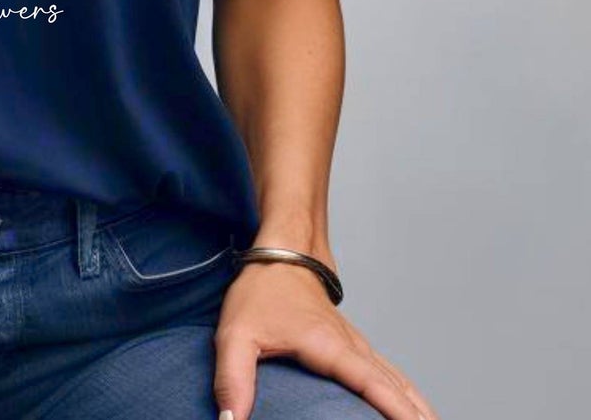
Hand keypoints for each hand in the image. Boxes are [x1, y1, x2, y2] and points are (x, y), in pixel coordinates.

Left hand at [212, 258, 439, 419]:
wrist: (282, 251)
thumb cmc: (260, 289)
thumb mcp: (235, 333)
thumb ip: (233, 376)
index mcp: (330, 347)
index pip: (374, 386)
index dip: (399, 412)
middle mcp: (353, 347)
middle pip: (397, 390)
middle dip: (419, 419)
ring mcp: (358, 345)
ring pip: (399, 382)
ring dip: (419, 410)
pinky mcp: (355, 346)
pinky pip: (390, 375)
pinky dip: (407, 396)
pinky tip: (417, 413)